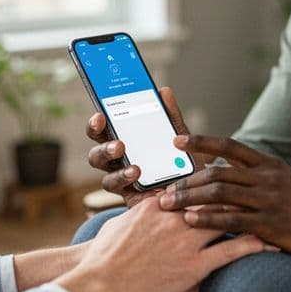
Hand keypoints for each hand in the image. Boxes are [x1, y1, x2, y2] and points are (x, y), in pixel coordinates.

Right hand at [53, 196, 267, 291]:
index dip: (211, 186)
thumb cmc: (102, 260)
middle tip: (259, 194)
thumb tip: (149, 209)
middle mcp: (174, 218)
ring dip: (253, 217)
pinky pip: (232, 251)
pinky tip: (271, 245)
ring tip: (273, 216)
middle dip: (237, 195)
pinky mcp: (193, 266)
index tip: (228, 182)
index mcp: (155, 206)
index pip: (191, 190)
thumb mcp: (119, 228)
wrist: (98, 286)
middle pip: (214, 199)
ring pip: (228, 220)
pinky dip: (255, 246)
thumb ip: (139, 216)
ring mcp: (185, 241)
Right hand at [85, 86, 209, 203]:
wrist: (194, 200)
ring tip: (122, 149)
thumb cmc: (185, 169)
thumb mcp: (182, 141)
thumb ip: (171, 118)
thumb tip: (164, 91)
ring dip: (106, 153)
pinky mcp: (125, 193)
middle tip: (114, 136)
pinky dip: (122, 176)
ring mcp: (119, 175)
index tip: (100, 115)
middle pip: (96, 144)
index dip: (97, 121)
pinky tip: (135, 172)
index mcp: (127, 140)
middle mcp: (118, 157)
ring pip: (98, 162)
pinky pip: (112, 184)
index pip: (104, 127)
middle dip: (97, 137)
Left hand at [159, 134, 290, 261]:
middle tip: (165, 190)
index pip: (229, 145)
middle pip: (217, 172)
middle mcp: (267, 177)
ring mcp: (269, 199)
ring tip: (169, 205)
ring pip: (220, 193)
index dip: (200, 142)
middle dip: (187, 181)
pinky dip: (207, 219)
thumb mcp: (284, 180)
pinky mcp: (271, 223)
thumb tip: (220, 171)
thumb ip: (254, 174)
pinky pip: (232, 219)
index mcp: (268, 164)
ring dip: (190, 199)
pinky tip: (190, 221)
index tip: (176, 141)